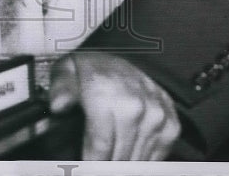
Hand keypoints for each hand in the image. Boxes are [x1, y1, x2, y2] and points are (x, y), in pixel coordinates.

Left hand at [49, 52, 181, 159]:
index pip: (101, 145)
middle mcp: (134, 103)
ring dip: (123, 163)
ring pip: (138, 159)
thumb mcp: (66, 72)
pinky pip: (158, 156)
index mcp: (107, 93)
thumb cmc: (92, 72)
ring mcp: (155, 114)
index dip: (90, 163)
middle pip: (119, 156)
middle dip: (105, 165)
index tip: (84, 168)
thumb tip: (59, 105)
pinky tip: (129, 156)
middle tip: (96, 166)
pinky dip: (143, 160)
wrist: (120, 62)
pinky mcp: (169, 121)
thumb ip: (60, 89)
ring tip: (110, 161)